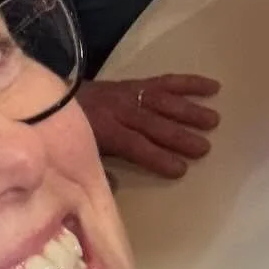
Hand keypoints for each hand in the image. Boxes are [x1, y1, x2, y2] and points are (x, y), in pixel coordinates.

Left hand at [78, 73, 220, 178]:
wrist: (55, 97)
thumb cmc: (70, 136)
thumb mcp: (78, 157)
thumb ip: (96, 172)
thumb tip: (114, 186)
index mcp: (104, 130)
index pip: (134, 144)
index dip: (156, 156)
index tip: (180, 169)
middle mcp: (119, 109)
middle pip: (152, 123)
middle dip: (178, 135)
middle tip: (204, 148)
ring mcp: (129, 93)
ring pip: (162, 101)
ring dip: (188, 110)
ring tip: (213, 120)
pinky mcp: (136, 83)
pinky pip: (165, 82)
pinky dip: (189, 84)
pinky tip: (212, 87)